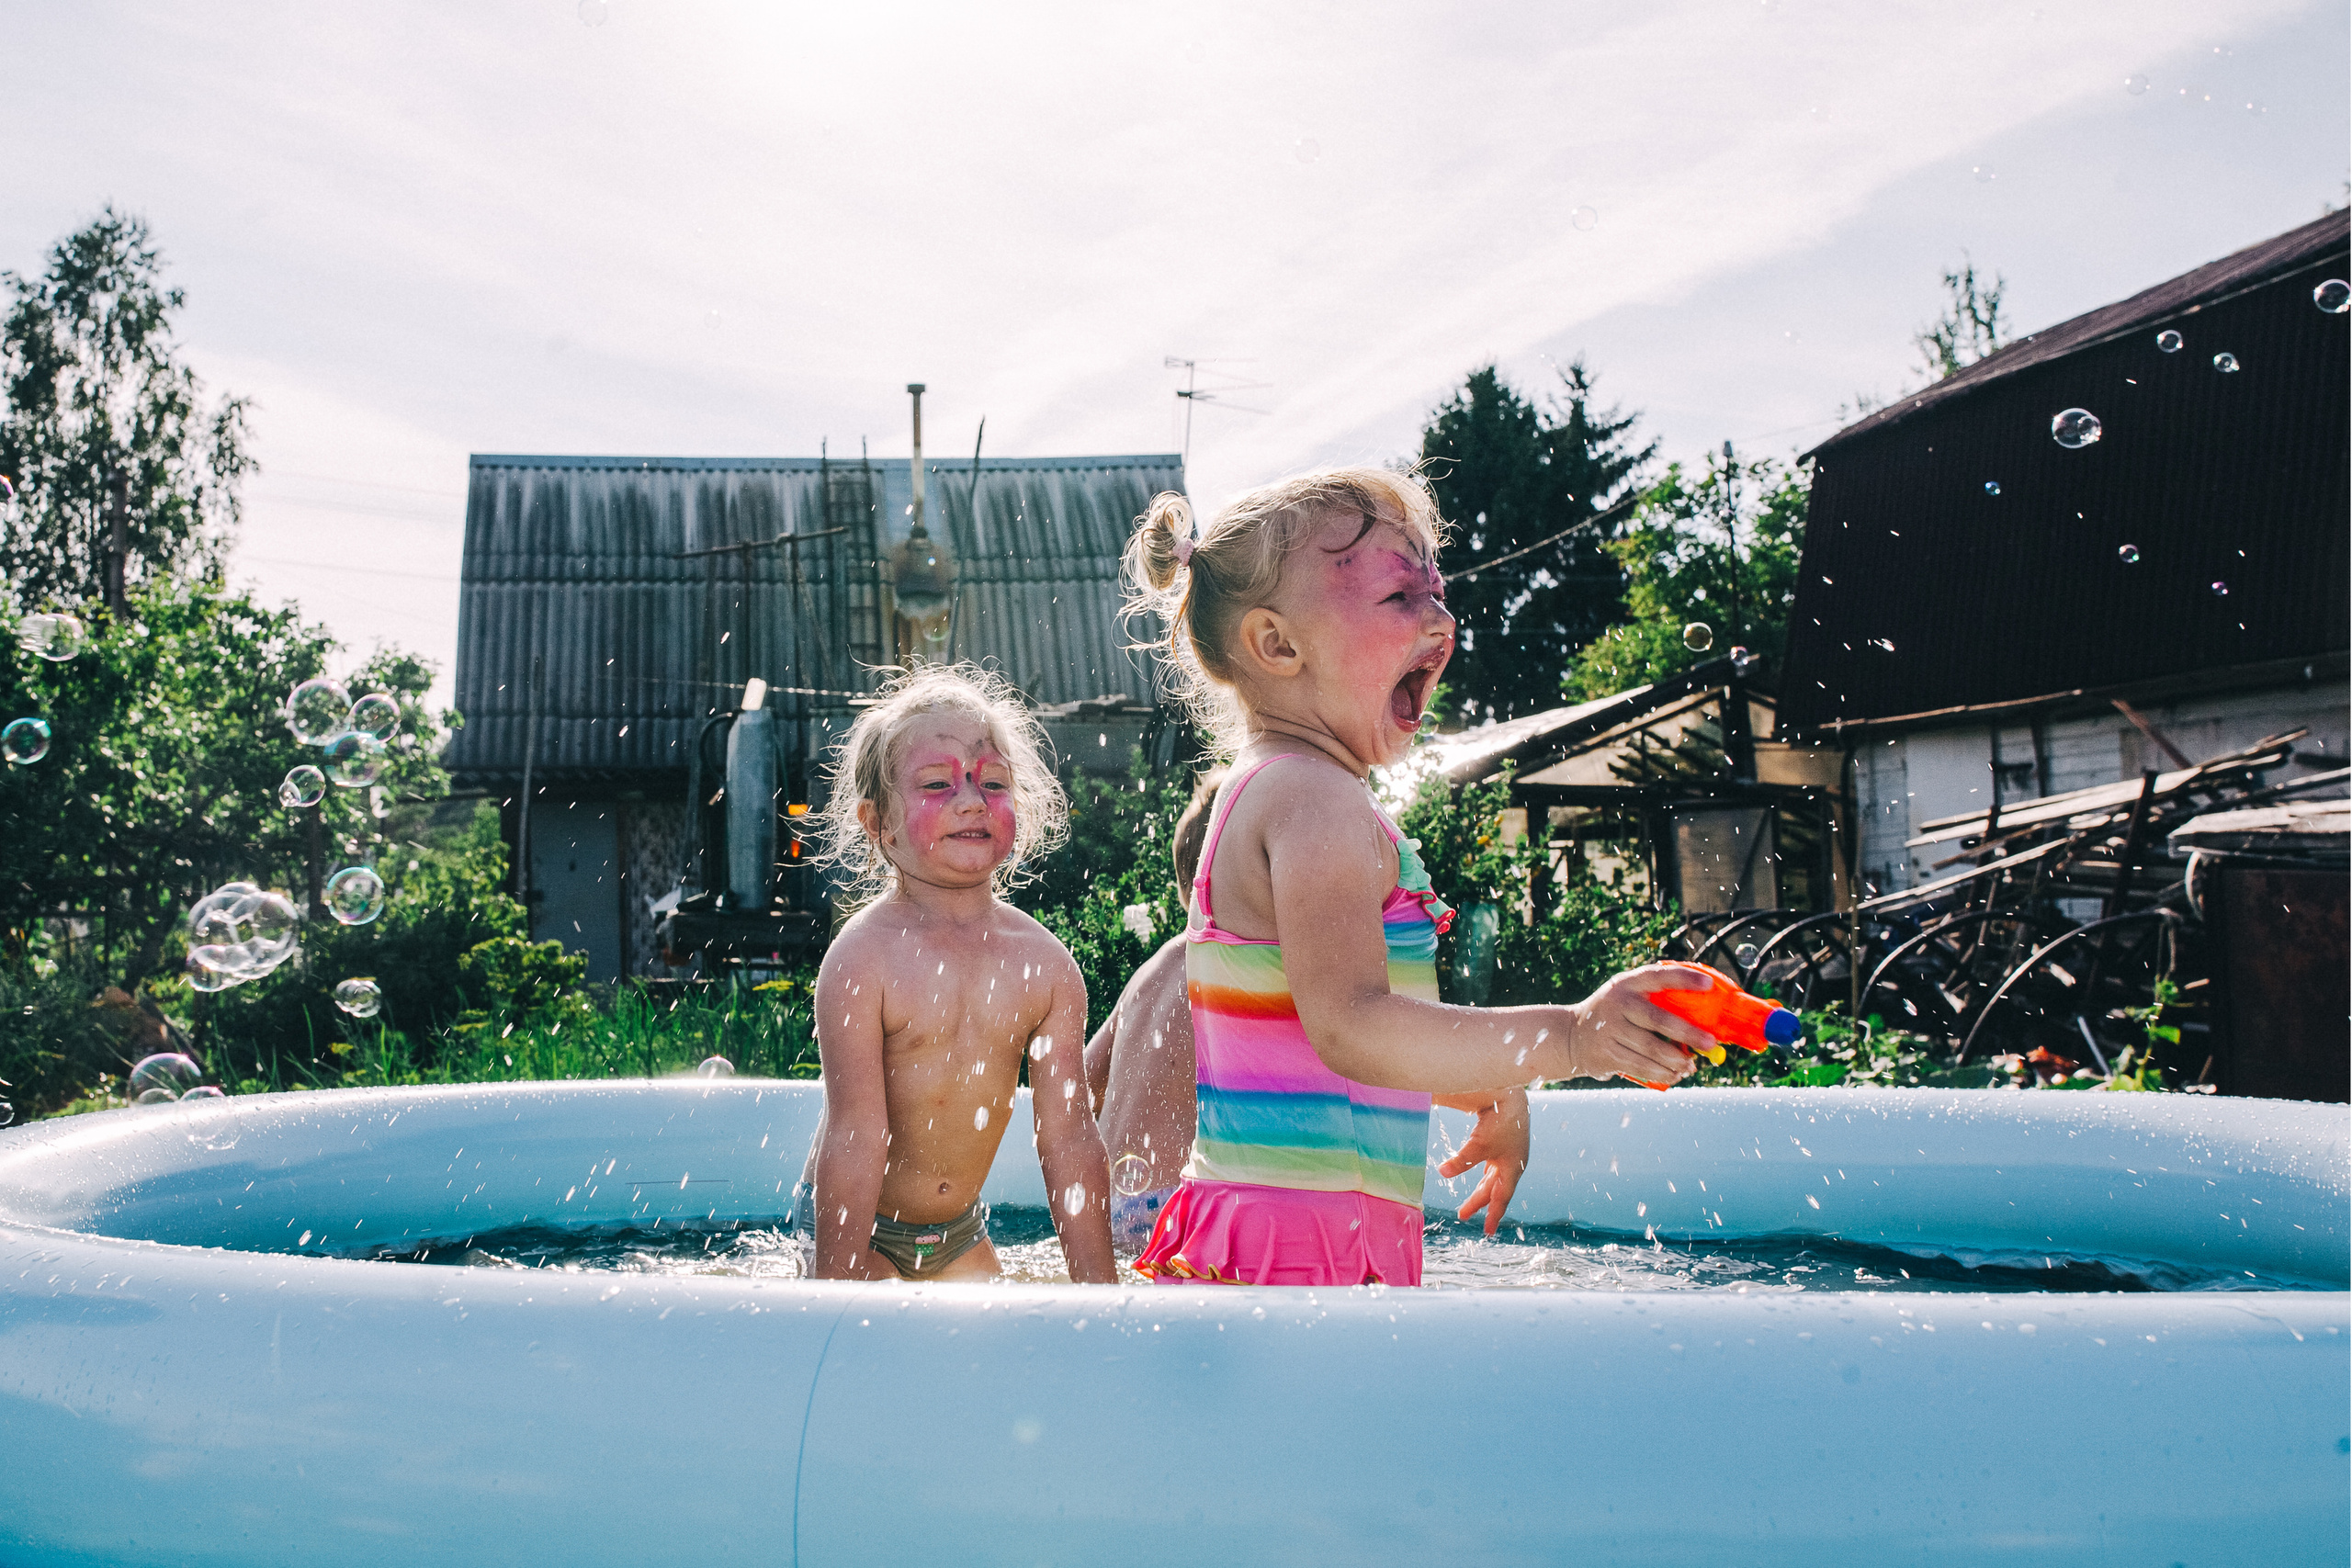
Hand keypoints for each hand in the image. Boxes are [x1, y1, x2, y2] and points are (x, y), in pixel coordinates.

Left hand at [1437, 1087, 1528, 1234]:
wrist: (1510, 1094)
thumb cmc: (1498, 1121)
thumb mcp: (1479, 1144)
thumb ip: (1461, 1160)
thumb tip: (1442, 1173)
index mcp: (1512, 1168)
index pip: (1501, 1198)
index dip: (1494, 1216)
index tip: (1487, 1232)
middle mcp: (1513, 1163)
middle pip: (1494, 1189)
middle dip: (1480, 1202)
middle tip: (1463, 1214)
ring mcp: (1509, 1152)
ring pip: (1494, 1177)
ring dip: (1482, 1190)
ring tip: (1470, 1203)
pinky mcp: (1503, 1141)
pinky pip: (1494, 1165)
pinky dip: (1486, 1174)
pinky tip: (1483, 1176)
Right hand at [1567, 965, 1718, 1087]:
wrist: (1570, 1035)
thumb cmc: (1614, 1015)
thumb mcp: (1626, 996)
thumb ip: (1655, 1000)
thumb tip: (1703, 1021)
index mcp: (1628, 984)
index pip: (1658, 976)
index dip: (1684, 979)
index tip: (1708, 985)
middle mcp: (1618, 1003)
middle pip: (1658, 1019)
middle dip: (1688, 1033)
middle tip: (1710, 1043)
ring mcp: (1610, 1029)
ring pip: (1652, 1049)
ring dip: (1677, 1060)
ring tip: (1692, 1066)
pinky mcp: (1607, 1053)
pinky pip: (1641, 1066)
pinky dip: (1661, 1073)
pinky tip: (1674, 1074)